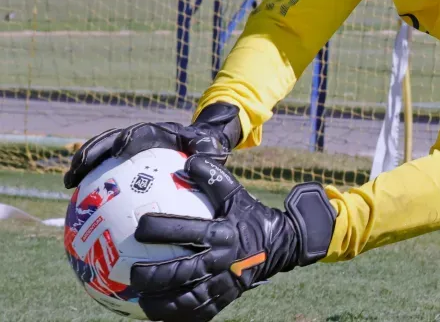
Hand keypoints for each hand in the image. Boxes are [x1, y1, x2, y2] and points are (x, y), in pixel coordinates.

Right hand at [63, 103, 242, 188]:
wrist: (204, 140)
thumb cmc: (209, 148)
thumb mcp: (213, 150)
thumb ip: (207, 154)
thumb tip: (196, 164)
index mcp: (163, 132)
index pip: (144, 132)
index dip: (130, 138)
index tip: (118, 151)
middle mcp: (143, 134)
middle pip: (112, 138)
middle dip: (94, 150)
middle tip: (78, 168)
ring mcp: (132, 144)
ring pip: (102, 149)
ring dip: (84, 162)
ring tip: (69, 182)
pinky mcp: (127, 157)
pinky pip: (106, 166)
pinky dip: (91, 179)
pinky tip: (79, 200)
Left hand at [130, 156, 336, 321]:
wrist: (280, 245)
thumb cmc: (250, 216)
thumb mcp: (237, 194)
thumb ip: (214, 178)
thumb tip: (188, 160)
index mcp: (223, 234)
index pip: (188, 231)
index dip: (161, 229)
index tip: (138, 227)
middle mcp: (222, 261)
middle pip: (182, 272)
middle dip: (153, 275)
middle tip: (132, 273)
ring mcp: (224, 284)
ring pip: (188, 299)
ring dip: (161, 302)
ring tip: (140, 300)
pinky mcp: (226, 299)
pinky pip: (199, 313)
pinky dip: (177, 316)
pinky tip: (156, 315)